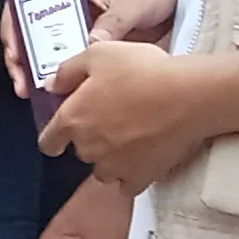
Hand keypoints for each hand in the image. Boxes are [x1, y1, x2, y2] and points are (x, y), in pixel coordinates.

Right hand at [0, 0, 187, 96]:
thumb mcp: (130, 5)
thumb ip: (111, 25)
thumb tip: (88, 47)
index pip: (24, 4)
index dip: (13, 29)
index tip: (15, 53)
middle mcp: (65, 6)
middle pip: (28, 31)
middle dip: (20, 58)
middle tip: (22, 83)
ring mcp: (76, 25)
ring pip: (44, 49)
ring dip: (36, 71)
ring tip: (33, 94)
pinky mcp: (90, 43)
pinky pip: (66, 60)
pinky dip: (58, 77)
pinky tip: (57, 95)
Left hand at [39, 37, 218, 194]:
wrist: (189, 96)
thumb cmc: (144, 71)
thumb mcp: (99, 54)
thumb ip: (68, 71)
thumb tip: (51, 86)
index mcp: (74, 118)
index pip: (49, 141)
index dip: (53, 139)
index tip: (59, 138)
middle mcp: (89, 147)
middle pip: (81, 151)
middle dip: (91, 139)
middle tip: (114, 119)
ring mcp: (114, 166)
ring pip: (103, 169)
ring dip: (110, 159)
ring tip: (131, 139)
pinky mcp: (140, 177)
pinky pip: (128, 184)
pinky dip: (132, 175)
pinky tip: (144, 158)